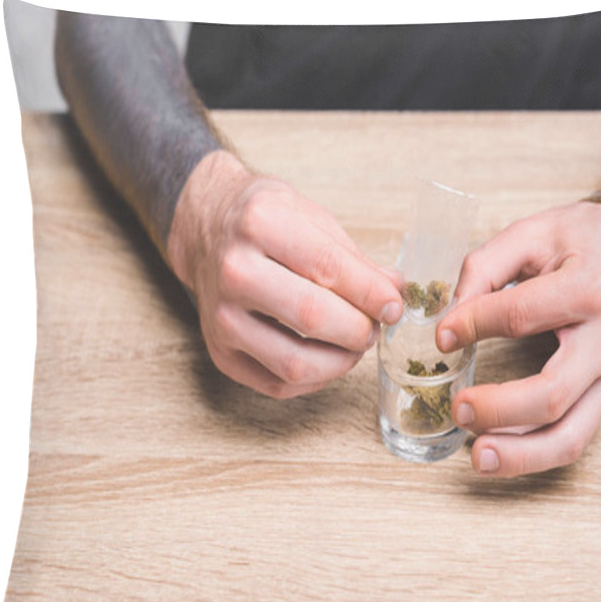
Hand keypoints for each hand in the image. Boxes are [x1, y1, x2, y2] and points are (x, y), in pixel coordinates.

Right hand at [167, 150, 402, 397]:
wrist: (206, 231)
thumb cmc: (263, 223)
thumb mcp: (310, 216)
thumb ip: (354, 258)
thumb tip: (394, 291)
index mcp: (260, 223)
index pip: (328, 268)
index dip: (371, 294)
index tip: (394, 306)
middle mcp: (234, 271)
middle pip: (312, 317)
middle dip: (359, 330)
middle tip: (375, 326)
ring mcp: (222, 317)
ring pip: (294, 363)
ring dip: (341, 361)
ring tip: (355, 344)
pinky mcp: (221, 353)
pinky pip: (277, 385)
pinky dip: (315, 379)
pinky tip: (327, 357)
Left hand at [436, 201, 600, 476]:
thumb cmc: (577, 240)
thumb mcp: (528, 235)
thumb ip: (483, 270)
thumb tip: (449, 320)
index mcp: (585, 290)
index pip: (521, 316)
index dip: (472, 324)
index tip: (442, 333)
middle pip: (552, 394)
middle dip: (499, 409)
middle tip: (457, 407)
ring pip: (571, 434)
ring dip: (521, 454)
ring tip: (477, 457)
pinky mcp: (599, 392)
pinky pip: (572, 436)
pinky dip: (534, 454)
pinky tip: (498, 450)